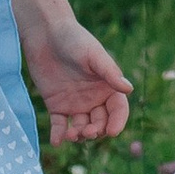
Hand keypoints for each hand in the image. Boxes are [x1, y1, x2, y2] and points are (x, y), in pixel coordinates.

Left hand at [24, 14, 129, 145]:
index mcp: (107, 87)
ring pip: (81, 127)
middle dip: (96, 130)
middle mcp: (94, 98)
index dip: (118, 122)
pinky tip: (56, 141)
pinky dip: (58, 134)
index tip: (112, 132)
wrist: (45, 32)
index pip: (118, 109)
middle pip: (100, 122)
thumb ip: (110, 73)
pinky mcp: (56, 105)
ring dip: (78, 135)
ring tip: (71, 134)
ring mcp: (75, 103)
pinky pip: (59, 125)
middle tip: (87, 132)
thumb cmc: (74, 39)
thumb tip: (129, 90)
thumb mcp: (94, 55)